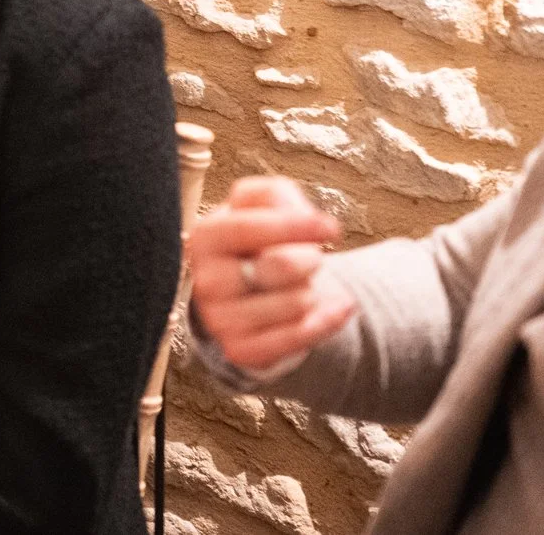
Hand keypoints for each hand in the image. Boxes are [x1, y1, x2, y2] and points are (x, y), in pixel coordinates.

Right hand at [186, 176, 356, 373]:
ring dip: (313, 291)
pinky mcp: (241, 349)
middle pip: (280, 266)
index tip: (331, 227)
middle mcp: (206, 280)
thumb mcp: (260, 206)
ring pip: (296, 304)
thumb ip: (275, 194)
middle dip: (310, 259)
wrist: (244, 292)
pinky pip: (300, 337)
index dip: (295, 225)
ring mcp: (220, 319)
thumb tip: (310, 220)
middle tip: (311, 259)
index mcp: (205, 238)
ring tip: (300, 285)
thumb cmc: (258, 242)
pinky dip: (329, 320)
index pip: (249, 228)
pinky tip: (338, 306)